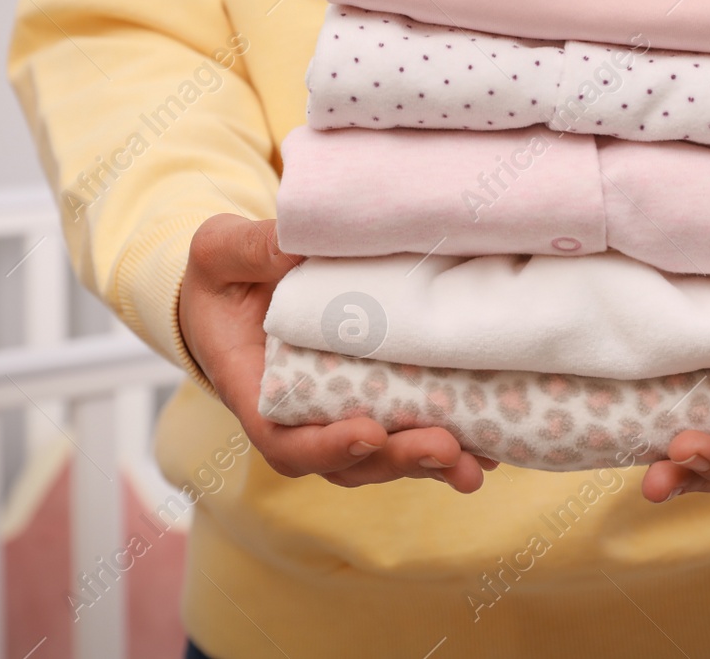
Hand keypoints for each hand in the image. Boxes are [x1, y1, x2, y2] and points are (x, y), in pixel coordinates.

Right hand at [177, 213, 491, 492]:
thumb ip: (250, 250)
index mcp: (252, 385)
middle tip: (443, 447)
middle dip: (395, 460)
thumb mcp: (220, 251)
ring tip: (474, 463)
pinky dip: (444, 445)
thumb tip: (296, 245)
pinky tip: (489, 446)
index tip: (368, 432)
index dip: (326, 446)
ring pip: (379, 459)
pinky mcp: (371, 401)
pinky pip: (404, 434)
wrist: (237, 286)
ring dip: (426, 464)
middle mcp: (296, 414)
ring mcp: (335, 414)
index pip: (282, 436)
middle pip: (344, 461)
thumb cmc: (224, 273)